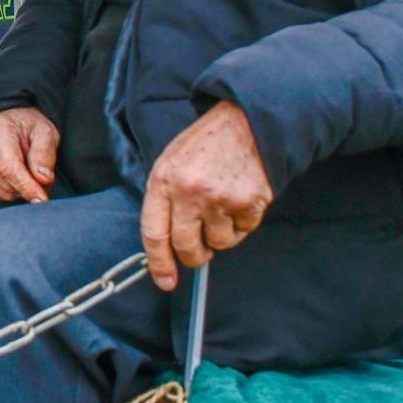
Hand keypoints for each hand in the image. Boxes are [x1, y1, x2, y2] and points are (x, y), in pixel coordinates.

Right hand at [0, 107, 59, 202]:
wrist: (5, 123)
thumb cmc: (27, 128)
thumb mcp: (45, 132)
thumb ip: (44, 154)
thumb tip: (44, 180)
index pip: (8, 167)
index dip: (26, 186)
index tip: (41, 200)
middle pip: (6, 184)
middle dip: (28, 187)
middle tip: (39, 173)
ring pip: (1, 193)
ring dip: (19, 190)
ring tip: (24, 170)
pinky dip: (7, 191)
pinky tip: (10, 176)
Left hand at [140, 100, 272, 291]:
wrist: (246, 122)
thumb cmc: (205, 144)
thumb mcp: (171, 162)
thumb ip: (165, 199)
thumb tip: (166, 242)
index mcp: (163, 181)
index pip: (154, 233)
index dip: (159, 262)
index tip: (164, 281)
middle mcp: (188, 192)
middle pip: (187, 246)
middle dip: (194, 255)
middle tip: (201, 250)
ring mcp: (220, 198)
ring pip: (219, 243)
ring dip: (221, 234)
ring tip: (222, 206)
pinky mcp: (249, 202)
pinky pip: (244, 230)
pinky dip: (243, 222)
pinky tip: (240, 197)